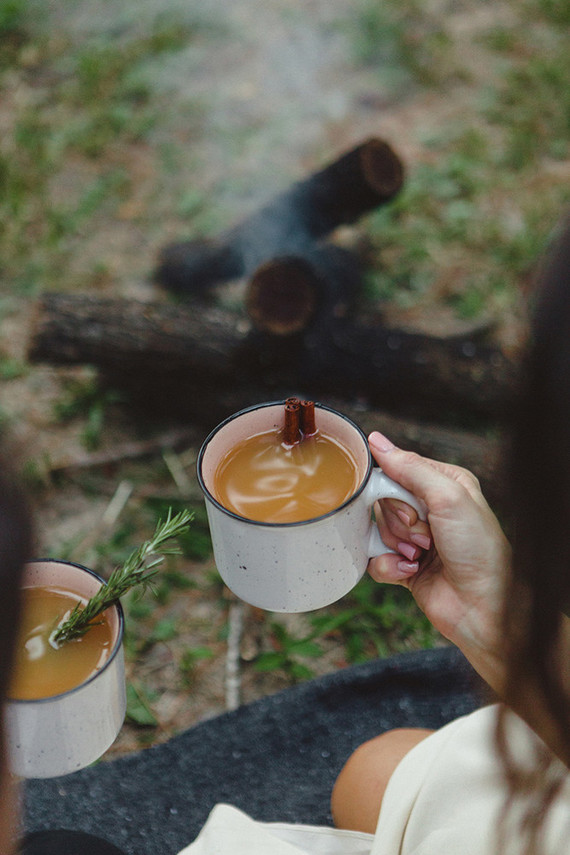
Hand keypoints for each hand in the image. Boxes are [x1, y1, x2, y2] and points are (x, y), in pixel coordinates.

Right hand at [367, 432, 510, 691]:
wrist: (483, 608)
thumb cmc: (478, 551)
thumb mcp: (449, 498)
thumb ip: (411, 468)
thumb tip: (377, 441)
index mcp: (444, 483)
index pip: (398, 469)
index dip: (395, 490)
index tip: (412, 508)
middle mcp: (430, 508)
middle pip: (383, 500)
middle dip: (398, 521)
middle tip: (424, 536)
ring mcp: (417, 537)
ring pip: (377, 529)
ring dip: (396, 545)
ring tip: (422, 556)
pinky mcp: (405, 565)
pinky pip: (375, 559)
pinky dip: (388, 566)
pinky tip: (410, 572)